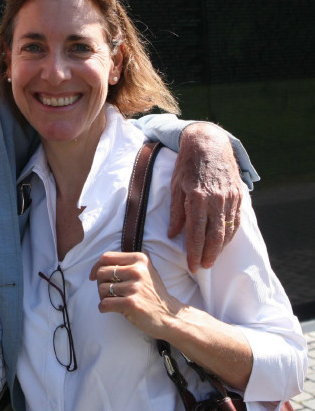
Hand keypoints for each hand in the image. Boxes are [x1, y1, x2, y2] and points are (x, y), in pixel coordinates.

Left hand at [89, 251, 182, 339]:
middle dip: (100, 284)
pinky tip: (110, 309)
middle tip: (108, 293)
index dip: (96, 267)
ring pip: (101, 289)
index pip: (106, 257)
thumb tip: (98, 265)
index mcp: (139, 259)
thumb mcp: (145, 271)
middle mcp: (137, 270)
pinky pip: (104, 303)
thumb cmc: (153, 294)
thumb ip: (127, 263)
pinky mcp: (131, 303)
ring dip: (103, 297)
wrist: (170, 316)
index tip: (94, 276)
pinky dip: (103, 308)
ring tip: (113, 301)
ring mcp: (135, 287)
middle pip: (101, 272)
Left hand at [169, 122, 242, 271]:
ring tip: (212, 259)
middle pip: (215, 236)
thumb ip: (176, 212)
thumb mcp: (175, 185)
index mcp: (197, 197)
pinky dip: (230, 234)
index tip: (192, 266)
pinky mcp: (238, 195)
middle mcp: (216, 199)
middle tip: (202, 267)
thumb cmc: (187, 164)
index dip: (194, 252)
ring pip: (228, 230)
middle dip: (208, 255)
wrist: (209, 143)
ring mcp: (230, 197)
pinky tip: (223, 243)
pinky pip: (236, 220)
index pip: (197, 233)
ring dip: (220, 248)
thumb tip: (173, 234)